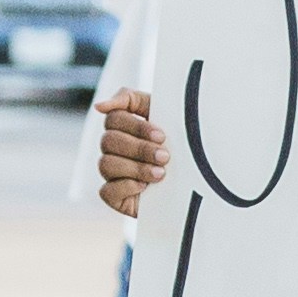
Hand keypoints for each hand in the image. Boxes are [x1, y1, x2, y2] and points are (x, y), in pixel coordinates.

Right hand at [93, 87, 169, 219]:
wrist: (199, 182)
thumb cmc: (182, 144)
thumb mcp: (165, 114)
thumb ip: (132, 99)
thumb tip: (99, 106)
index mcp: (124, 125)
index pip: (114, 118)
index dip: (136, 127)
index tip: (161, 136)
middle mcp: (114, 148)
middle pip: (108, 140)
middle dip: (139, 148)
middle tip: (165, 156)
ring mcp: (112, 172)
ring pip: (106, 164)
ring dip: (136, 168)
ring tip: (161, 173)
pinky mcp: (114, 197)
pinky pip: (106, 191)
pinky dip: (126, 187)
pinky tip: (145, 187)